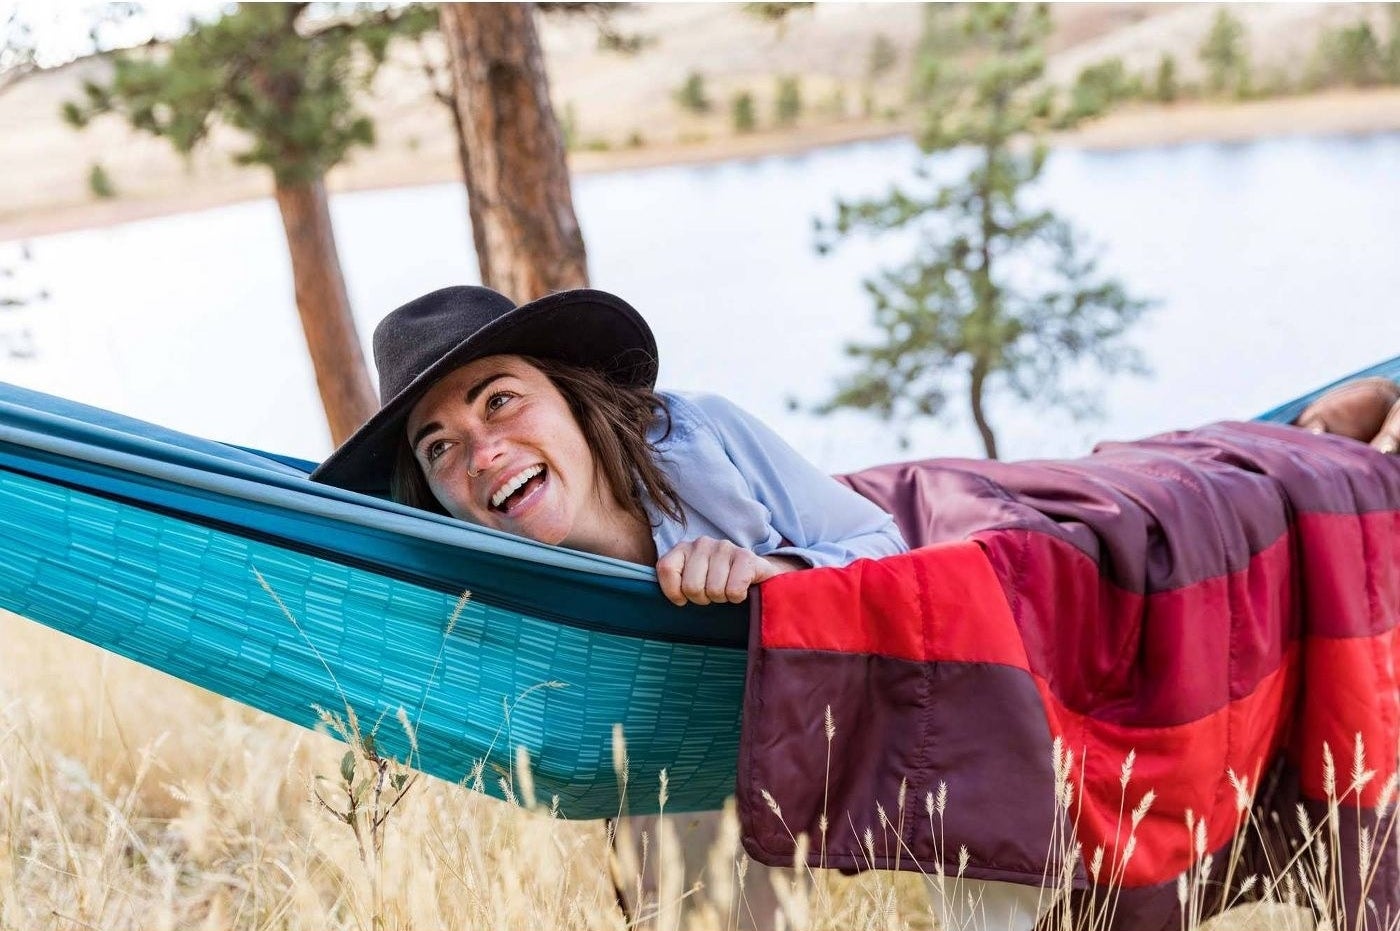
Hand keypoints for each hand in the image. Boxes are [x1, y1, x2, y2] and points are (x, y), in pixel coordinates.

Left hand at [655, 537, 802, 605]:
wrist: (757, 576)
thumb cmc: (717, 582)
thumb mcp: (690, 580)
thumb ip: (670, 583)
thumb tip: (645, 598)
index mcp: (684, 548)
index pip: (665, 569)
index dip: (674, 593)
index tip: (684, 599)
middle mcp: (703, 543)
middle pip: (691, 587)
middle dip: (703, 599)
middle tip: (712, 594)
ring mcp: (725, 547)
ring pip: (713, 590)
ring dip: (722, 598)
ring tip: (727, 589)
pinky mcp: (747, 557)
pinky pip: (733, 590)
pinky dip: (737, 597)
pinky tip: (741, 588)